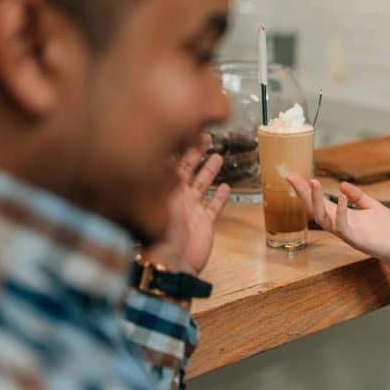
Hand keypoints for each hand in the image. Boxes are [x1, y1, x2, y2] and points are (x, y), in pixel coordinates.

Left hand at [142, 135, 230, 274]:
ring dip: (210, 171)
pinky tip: (228, 187)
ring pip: (203, 185)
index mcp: (165, 189)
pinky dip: (221, 197)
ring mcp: (192, 209)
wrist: (173, 262)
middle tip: (206, 135)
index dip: (181, 146)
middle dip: (196, 151)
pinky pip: (214, 206)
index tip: (189, 128)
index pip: (173, 162)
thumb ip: (170, 179)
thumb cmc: (162, 233)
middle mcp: (178, 196)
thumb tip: (175, 157)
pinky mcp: (205, 223)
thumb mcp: (163, 200)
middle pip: (188, 168)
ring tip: (218, 157)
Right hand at [287, 175, 389, 265]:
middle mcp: (339, 224)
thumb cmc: (387, 229)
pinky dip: (340, 211)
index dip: (307, 190)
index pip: (319, 202)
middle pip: (314, 209)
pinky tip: (340, 196)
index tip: (294, 176)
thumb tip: (341, 184)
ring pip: (322, 218)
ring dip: (316, 201)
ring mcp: (346, 232)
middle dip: (302, 194)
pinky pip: (342, 226)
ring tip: (313, 183)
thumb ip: (357, 196)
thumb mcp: (371, 206)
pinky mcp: (355, 239)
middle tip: (291, 178)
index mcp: (342, 216)